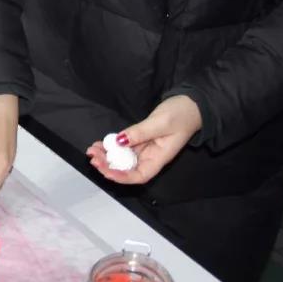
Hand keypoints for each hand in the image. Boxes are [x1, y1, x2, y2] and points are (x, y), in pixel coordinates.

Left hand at [85, 95, 202, 183]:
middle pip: (127, 168)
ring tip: (92, 150)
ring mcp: (145, 148)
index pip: (139, 175)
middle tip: (93, 156)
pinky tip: (100, 143)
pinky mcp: (140, 139)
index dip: (122, 176)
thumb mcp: (161, 123)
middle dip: (108, 166)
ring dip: (107, 156)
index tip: (106, 170)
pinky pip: (123, 146)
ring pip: (123, 158)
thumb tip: (120, 141)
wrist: (190, 105)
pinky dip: (111, 146)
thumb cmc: (181, 115)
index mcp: (159, 158)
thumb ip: (140, 133)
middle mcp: (151, 157)